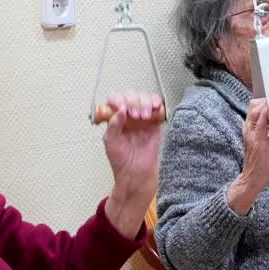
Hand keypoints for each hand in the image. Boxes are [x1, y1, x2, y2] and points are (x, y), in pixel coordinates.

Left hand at [102, 91, 163, 236]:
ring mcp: (142, 117)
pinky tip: (155, 108)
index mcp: (115, 118)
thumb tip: (121, 109)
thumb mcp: (111, 142)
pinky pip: (157, 106)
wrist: (136, 174)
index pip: (115, 99)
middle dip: (133, 102)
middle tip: (135, 115)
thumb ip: (113, 125)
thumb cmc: (121, 160)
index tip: (122, 108)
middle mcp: (128, 115)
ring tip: (143, 117)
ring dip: (145, 103)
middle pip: (131, 95)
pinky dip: (157, 103)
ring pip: (144, 98)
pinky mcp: (155, 122)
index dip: (119, 100)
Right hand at [227, 99, 268, 214]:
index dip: (266, 101)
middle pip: (254, 105)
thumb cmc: (262, 162)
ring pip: (256, 109)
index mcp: (252, 128)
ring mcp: (251, 133)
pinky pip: (260, 121)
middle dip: (268, 100)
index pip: (255, 108)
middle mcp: (249, 128)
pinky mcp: (256, 139)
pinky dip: (267, 113)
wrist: (255, 179)